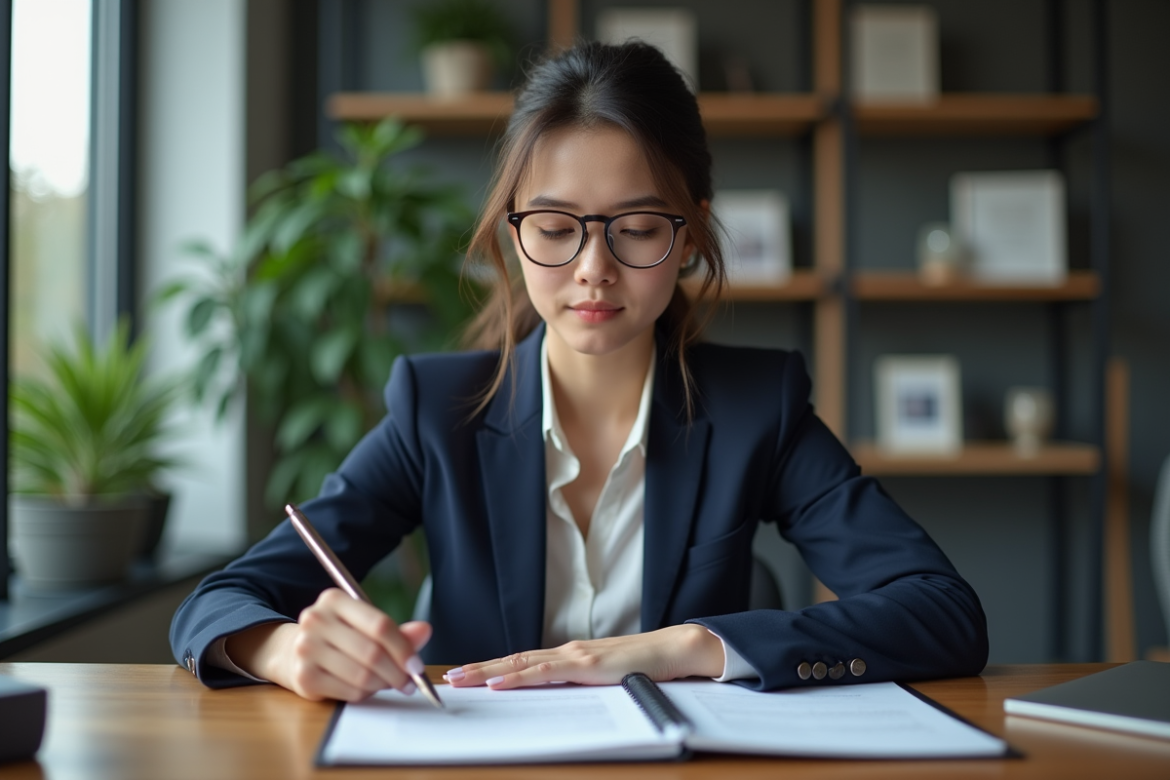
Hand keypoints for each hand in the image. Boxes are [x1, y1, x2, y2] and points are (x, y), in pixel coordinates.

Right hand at [225, 588, 431, 701]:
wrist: (294, 651)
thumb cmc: (340, 636)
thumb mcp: (365, 625)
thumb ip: (396, 631)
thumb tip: (425, 630)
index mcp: (334, 599)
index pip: (379, 625)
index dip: (403, 648)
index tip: (417, 666)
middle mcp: (316, 620)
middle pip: (372, 653)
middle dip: (397, 672)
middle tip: (410, 683)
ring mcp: (306, 648)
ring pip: (362, 675)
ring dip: (383, 684)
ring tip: (389, 684)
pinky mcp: (303, 676)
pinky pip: (349, 691)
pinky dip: (365, 694)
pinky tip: (367, 689)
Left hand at [444, 624, 724, 689]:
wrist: (672, 650)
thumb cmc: (644, 667)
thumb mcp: (605, 679)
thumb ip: (582, 684)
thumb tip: (560, 700)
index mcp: (569, 656)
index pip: (522, 663)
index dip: (492, 669)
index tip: (467, 676)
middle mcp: (566, 651)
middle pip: (513, 661)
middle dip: (479, 670)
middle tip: (450, 680)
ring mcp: (574, 656)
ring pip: (521, 665)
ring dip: (488, 672)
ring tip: (462, 679)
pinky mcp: (586, 665)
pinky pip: (544, 672)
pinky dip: (518, 678)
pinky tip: (498, 683)